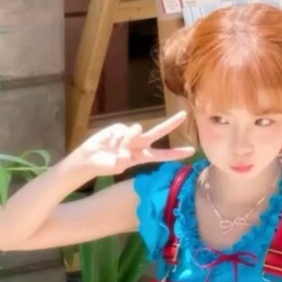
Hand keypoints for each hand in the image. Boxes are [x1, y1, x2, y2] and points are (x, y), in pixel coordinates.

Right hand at [69, 111, 194, 178]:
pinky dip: (116, 136)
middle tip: (184, 115)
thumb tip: (128, 146)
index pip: (163, 155)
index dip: (176, 153)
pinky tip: (109, 141)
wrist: (89, 158)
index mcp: (142, 156)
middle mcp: (139, 144)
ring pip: (136, 130)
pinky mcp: (120, 127)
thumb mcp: (116, 166)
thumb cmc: (105, 165)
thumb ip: (124, 156)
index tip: (191, 151)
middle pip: (158, 132)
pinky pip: (122, 129)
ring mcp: (130, 134)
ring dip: (126, 139)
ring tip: (116, 148)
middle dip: (171, 123)